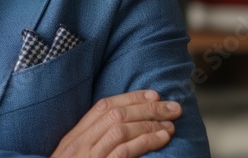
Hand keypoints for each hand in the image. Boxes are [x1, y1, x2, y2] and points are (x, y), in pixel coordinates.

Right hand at [51, 90, 180, 157]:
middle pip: (115, 114)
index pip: (103, 106)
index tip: (153, 95)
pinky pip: (124, 151)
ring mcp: (89, 156)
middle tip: (172, 107)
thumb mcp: (75, 157)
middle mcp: (80, 143)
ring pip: (120, 129)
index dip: (130, 98)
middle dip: (147, 108)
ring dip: (150, 124)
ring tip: (170, 124)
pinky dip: (146, 141)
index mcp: (74, 137)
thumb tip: (121, 128)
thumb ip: (92, 142)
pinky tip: (162, 139)